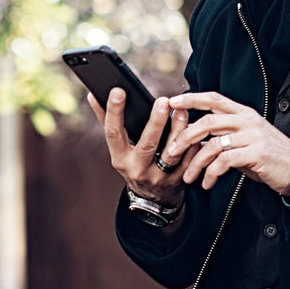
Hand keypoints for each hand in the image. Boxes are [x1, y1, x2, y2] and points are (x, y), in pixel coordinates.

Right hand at [87, 88, 196, 204]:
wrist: (151, 197)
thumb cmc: (132, 162)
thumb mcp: (119, 147)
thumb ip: (107, 121)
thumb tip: (92, 94)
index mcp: (119, 158)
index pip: (113, 133)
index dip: (114, 112)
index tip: (118, 91)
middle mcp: (137, 169)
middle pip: (147, 144)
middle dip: (156, 122)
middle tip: (163, 101)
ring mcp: (159, 177)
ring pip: (172, 153)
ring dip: (179, 130)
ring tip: (182, 111)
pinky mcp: (178, 181)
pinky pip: (188, 160)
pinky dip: (193, 144)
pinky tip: (197, 128)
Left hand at [163, 91, 289, 195]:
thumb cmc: (268, 157)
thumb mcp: (246, 140)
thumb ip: (224, 135)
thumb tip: (195, 138)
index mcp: (244, 113)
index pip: (214, 99)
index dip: (192, 99)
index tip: (173, 102)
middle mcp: (248, 121)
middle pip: (208, 122)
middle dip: (185, 137)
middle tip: (171, 152)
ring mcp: (253, 136)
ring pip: (214, 144)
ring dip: (196, 163)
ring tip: (188, 177)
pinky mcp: (257, 153)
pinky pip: (225, 161)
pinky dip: (212, 174)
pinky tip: (207, 183)